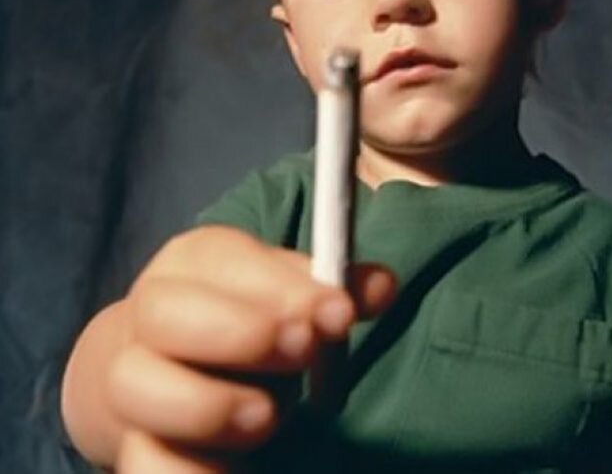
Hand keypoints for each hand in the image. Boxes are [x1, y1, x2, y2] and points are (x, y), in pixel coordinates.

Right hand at [108, 225, 395, 472]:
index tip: (339, 314)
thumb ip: (333, 292)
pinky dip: (182, 470)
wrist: (168, 365)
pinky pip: (140, 459)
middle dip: (239, 332)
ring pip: (131, 384)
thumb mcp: (288, 294)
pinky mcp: (131, 440)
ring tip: (267, 418)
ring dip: (204, 404)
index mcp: (194, 263)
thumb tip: (384, 286)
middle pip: (162, 311)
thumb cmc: (246, 317)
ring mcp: (129, 378)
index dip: (280, 286)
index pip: (219, 256)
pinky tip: (229, 471)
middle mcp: (150, 313)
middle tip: (305, 351)